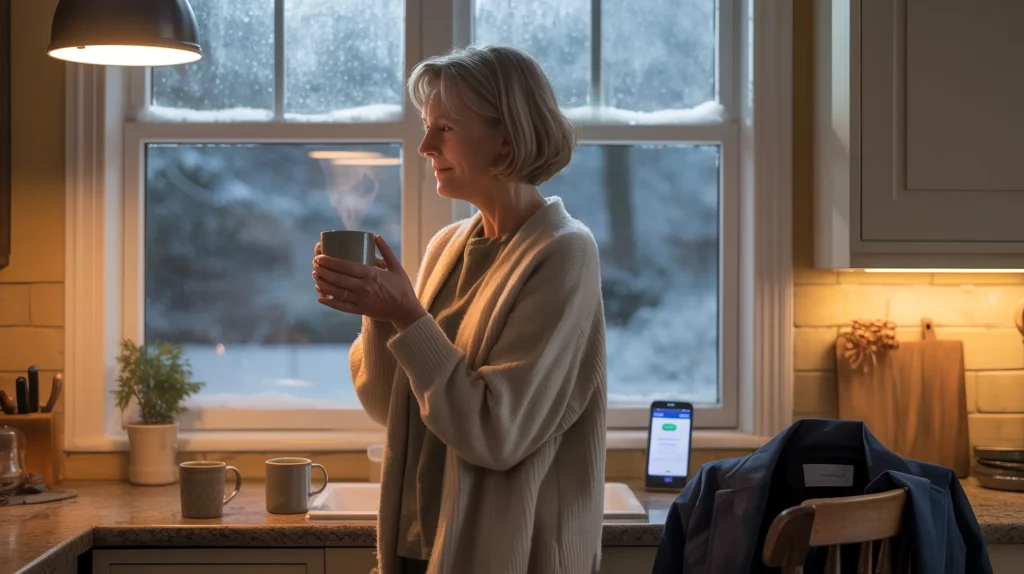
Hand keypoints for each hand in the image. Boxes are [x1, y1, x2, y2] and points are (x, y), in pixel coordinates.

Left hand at [313, 235, 427, 329]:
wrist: (406, 310)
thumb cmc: (402, 287)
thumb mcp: (396, 267)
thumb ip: (386, 251)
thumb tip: (376, 236)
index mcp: (371, 274)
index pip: (345, 266)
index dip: (330, 262)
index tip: (320, 257)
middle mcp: (364, 287)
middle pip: (338, 278)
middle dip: (323, 271)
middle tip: (315, 265)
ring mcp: (361, 300)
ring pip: (337, 291)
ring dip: (323, 284)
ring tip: (316, 277)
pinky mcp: (361, 310)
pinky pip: (341, 306)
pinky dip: (329, 302)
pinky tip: (320, 297)